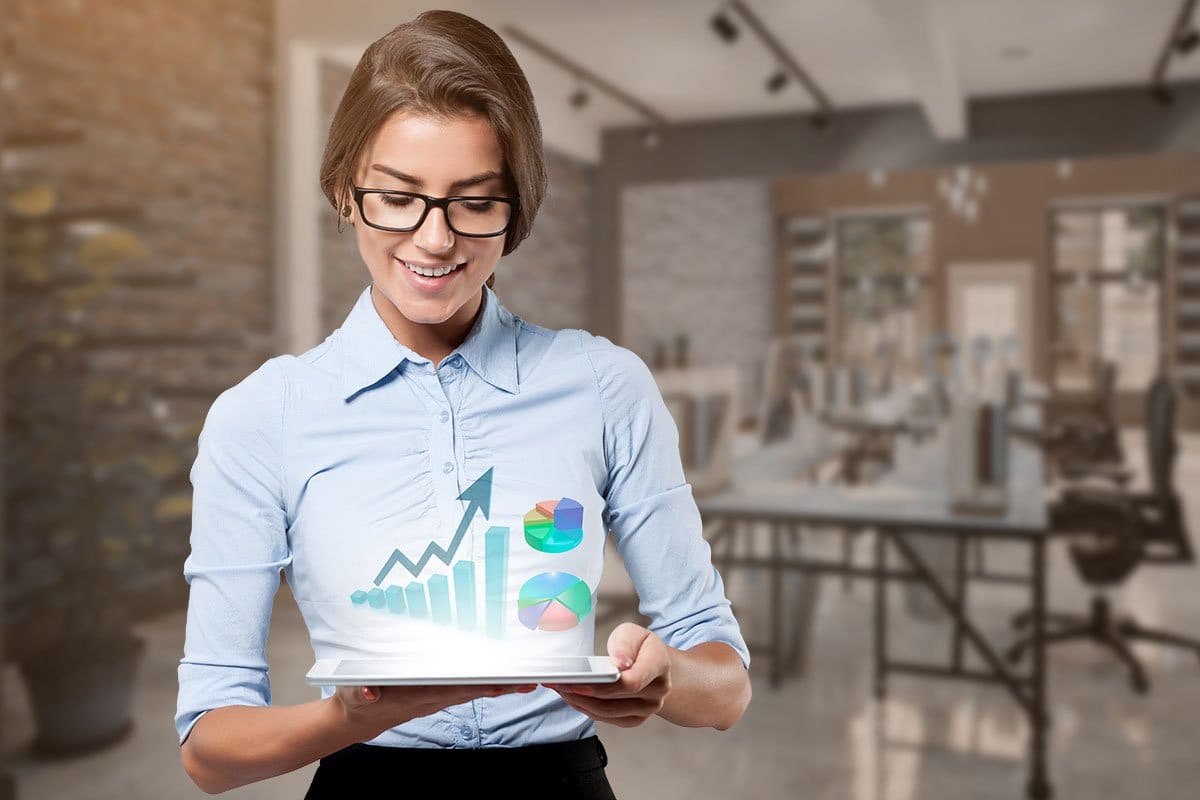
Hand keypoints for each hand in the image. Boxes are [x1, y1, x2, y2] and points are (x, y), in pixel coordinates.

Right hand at [333, 682, 535, 741]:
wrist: (357, 718)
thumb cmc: (357, 699)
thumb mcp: (354, 693)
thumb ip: (362, 691)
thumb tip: (370, 693)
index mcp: (417, 695)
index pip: (454, 689)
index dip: (478, 685)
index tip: (500, 682)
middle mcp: (432, 698)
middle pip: (472, 691)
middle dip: (500, 687)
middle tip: (528, 681)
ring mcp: (436, 698)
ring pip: (472, 691)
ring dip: (499, 687)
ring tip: (525, 681)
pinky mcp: (435, 695)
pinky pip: (465, 690)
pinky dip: (484, 685)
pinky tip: (501, 682)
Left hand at [546, 622, 671, 727]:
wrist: (656, 665)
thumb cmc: (640, 646)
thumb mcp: (632, 633)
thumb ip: (625, 644)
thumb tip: (620, 663)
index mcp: (660, 665)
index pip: (632, 682)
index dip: (604, 685)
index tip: (580, 681)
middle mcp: (658, 691)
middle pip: (615, 700)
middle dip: (582, 692)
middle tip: (559, 683)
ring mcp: (648, 708)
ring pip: (608, 712)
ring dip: (580, 702)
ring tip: (561, 690)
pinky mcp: (635, 718)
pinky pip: (608, 719)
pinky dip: (587, 709)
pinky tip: (573, 698)